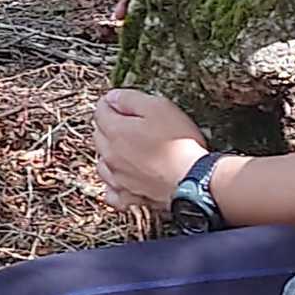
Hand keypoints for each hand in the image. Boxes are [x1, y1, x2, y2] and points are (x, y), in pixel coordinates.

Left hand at [93, 88, 205, 210]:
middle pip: (99, 135)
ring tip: (127, 148)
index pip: (100, 111)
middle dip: (110, 125)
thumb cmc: (179, 143)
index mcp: (115, 132)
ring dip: (110, 153)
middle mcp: (111, 156)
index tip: (123, 101)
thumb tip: (111, 97)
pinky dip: (114, 184)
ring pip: (103, 162)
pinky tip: (123, 179)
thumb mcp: (158, 107)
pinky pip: (112, 192)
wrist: (194, 179)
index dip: (111, 102)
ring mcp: (118, 179)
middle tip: (130, 121)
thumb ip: (130, 99)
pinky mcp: (130, 197)